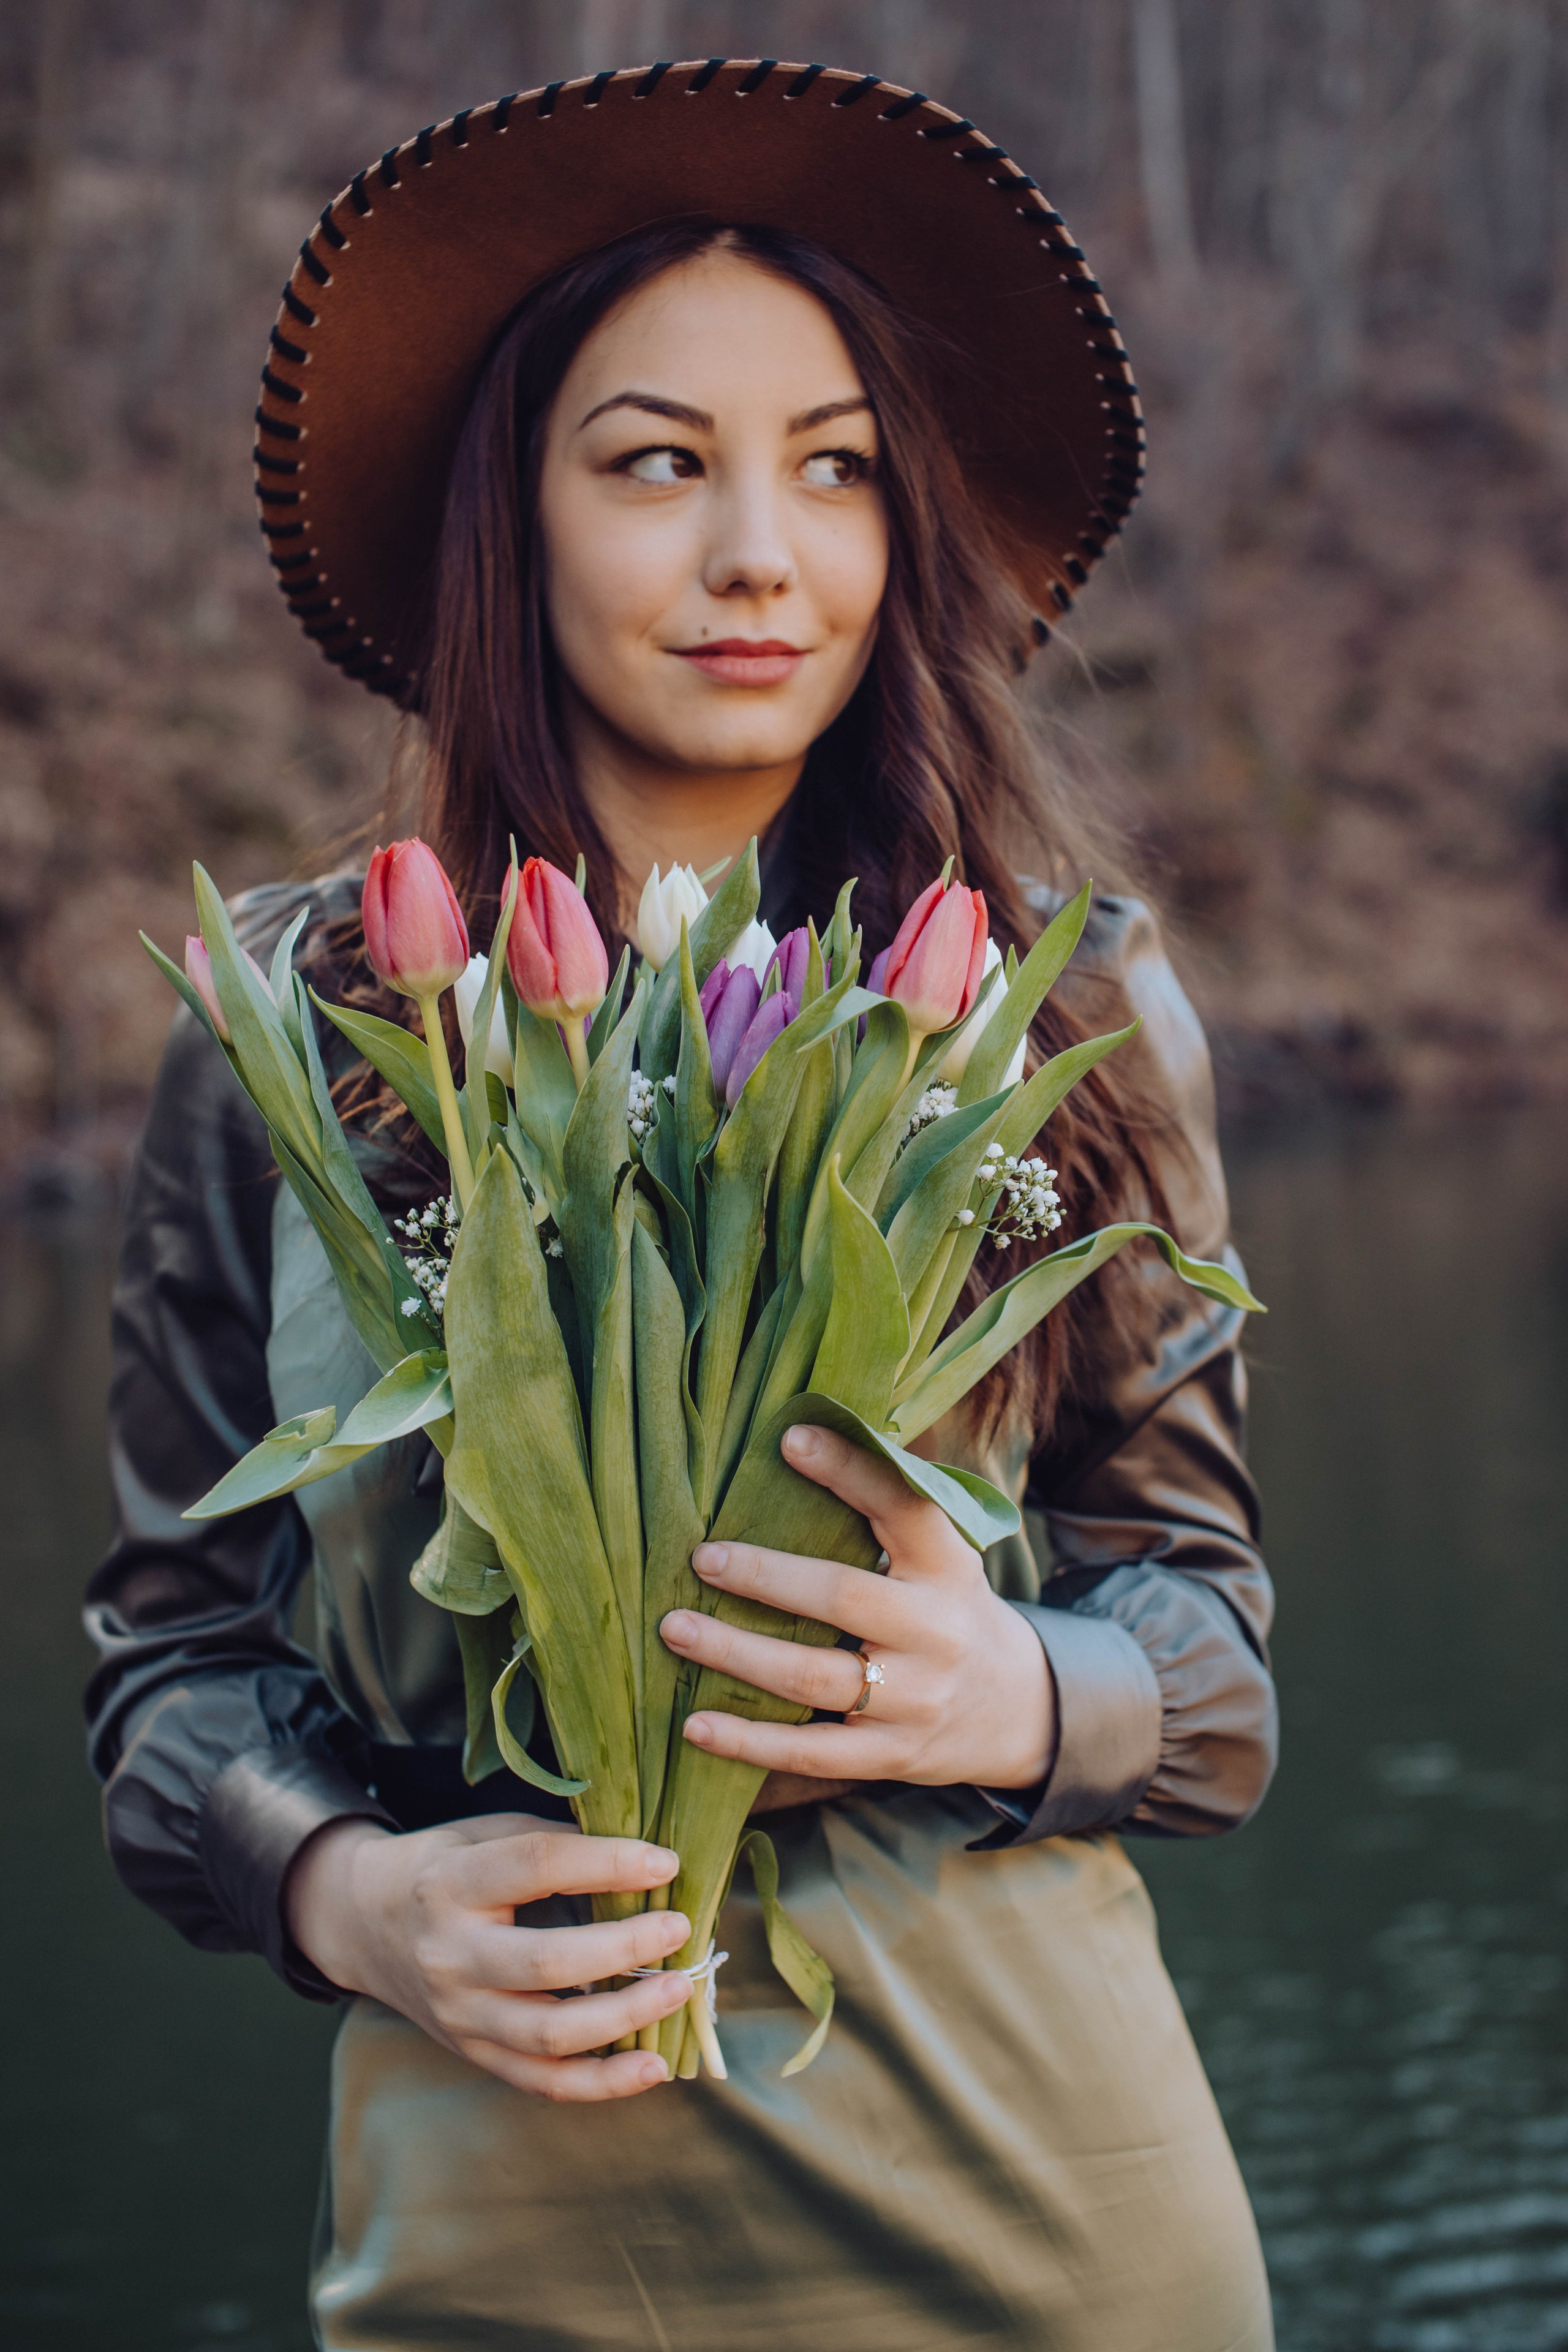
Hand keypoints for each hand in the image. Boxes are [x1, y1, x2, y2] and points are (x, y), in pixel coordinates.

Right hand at [283, 1812, 694, 2100]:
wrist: (363, 1925)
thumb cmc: (443, 1869)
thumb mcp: (483, 1835)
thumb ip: (553, 1844)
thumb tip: (643, 1857)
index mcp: (451, 1883)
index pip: (536, 1869)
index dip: (607, 1863)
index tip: (666, 1861)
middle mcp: (450, 1955)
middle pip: (546, 1963)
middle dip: (623, 1949)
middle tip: (678, 1928)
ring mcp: (460, 2015)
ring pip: (549, 2035)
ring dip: (625, 2017)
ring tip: (678, 1990)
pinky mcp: (473, 2054)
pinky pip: (544, 2082)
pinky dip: (604, 2083)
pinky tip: (653, 2066)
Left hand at [662, 1422, 1054, 1790]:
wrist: (1014, 1711)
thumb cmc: (947, 1612)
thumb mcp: (940, 1559)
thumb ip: (886, 1515)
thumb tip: (797, 1442)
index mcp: (948, 1568)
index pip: (904, 1507)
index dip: (850, 1470)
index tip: (790, 1438)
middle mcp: (936, 1632)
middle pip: (844, 1597)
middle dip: (765, 1576)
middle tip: (700, 1558)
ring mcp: (915, 1699)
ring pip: (814, 1678)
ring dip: (737, 1654)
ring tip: (674, 1629)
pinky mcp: (891, 1756)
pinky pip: (811, 1754)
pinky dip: (749, 1743)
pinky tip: (694, 1726)